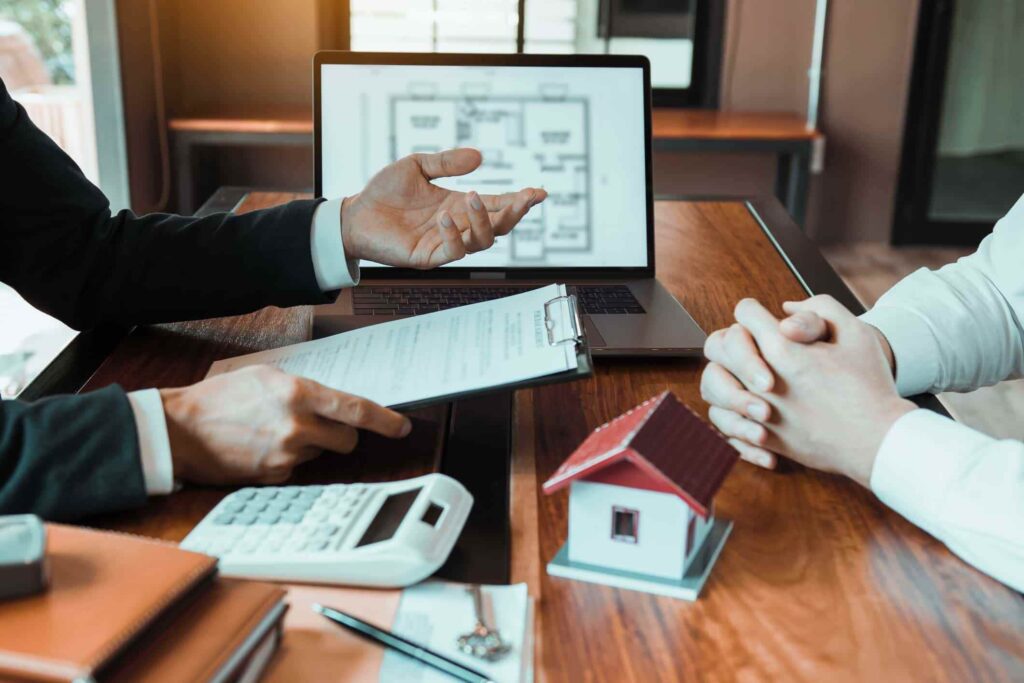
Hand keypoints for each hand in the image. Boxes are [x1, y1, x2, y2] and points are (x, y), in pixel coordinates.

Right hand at [159, 365, 411, 484]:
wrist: (179, 430)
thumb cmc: (221, 398)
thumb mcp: (266, 377)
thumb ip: (305, 389)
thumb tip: (336, 403)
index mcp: (298, 394)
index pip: (357, 409)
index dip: (386, 420)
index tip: (402, 426)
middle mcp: (297, 426)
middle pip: (347, 440)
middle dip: (341, 435)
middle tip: (319, 426)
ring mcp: (286, 456)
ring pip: (321, 455)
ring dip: (310, 446)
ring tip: (275, 432)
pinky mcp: (274, 476)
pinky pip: (298, 470)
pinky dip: (289, 461)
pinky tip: (263, 448)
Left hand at [340, 148, 546, 268]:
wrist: (355, 213)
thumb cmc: (384, 192)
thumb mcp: (417, 166)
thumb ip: (447, 163)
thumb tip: (480, 158)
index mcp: (459, 205)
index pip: (497, 205)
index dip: (519, 200)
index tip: (539, 192)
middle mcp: (458, 225)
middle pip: (499, 226)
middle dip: (514, 213)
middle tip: (523, 198)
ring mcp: (445, 243)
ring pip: (481, 241)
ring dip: (483, 220)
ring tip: (472, 197)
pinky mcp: (428, 257)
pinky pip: (452, 252)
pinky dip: (454, 236)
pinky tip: (445, 218)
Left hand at [702, 296, 911, 485]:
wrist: (878, 440)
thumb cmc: (870, 386)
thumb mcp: (856, 333)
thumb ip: (820, 309)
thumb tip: (786, 307)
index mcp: (782, 349)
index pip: (744, 313)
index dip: (754, 311)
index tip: (764, 319)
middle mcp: (761, 379)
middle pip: (719, 344)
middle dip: (733, 338)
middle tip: (752, 344)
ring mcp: (757, 411)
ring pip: (711, 383)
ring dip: (724, 373)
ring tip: (745, 375)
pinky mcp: (761, 437)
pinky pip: (722, 421)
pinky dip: (729, 412)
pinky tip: (748, 408)